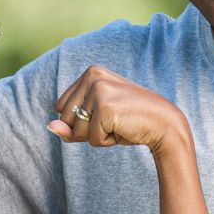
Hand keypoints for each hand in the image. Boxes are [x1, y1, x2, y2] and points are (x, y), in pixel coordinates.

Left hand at [48, 66, 192, 157]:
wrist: (163, 124)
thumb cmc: (129, 122)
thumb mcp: (96, 122)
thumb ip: (71, 125)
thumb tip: (49, 126)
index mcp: (90, 72)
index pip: (61, 107)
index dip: (80, 120)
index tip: (106, 114)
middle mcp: (92, 76)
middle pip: (66, 118)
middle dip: (86, 129)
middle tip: (114, 121)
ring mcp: (98, 90)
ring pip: (77, 130)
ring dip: (96, 136)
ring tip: (119, 124)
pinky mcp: (105, 108)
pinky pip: (91, 139)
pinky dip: (105, 141)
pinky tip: (123, 129)